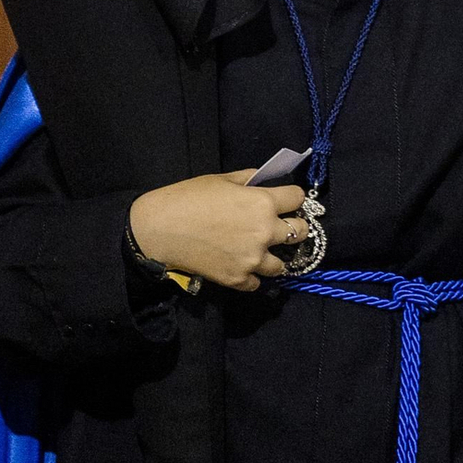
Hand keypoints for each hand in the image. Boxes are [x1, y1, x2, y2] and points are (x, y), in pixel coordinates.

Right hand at [128, 171, 307, 292]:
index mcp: (263, 202)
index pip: (298, 198)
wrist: (162, 229)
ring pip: (282, 264)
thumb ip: (249, 180)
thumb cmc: (190, 197)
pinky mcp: (238, 279)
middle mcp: (265, 232)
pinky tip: (242, 265)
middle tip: (281, 226)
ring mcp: (253, 259)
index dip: (293, 196)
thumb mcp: (222, 179)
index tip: (287, 199)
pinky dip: (252, 275)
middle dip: (294, 226)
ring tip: (260, 250)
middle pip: (300, 232)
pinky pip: (257, 282)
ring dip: (274, 256)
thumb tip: (265, 181)